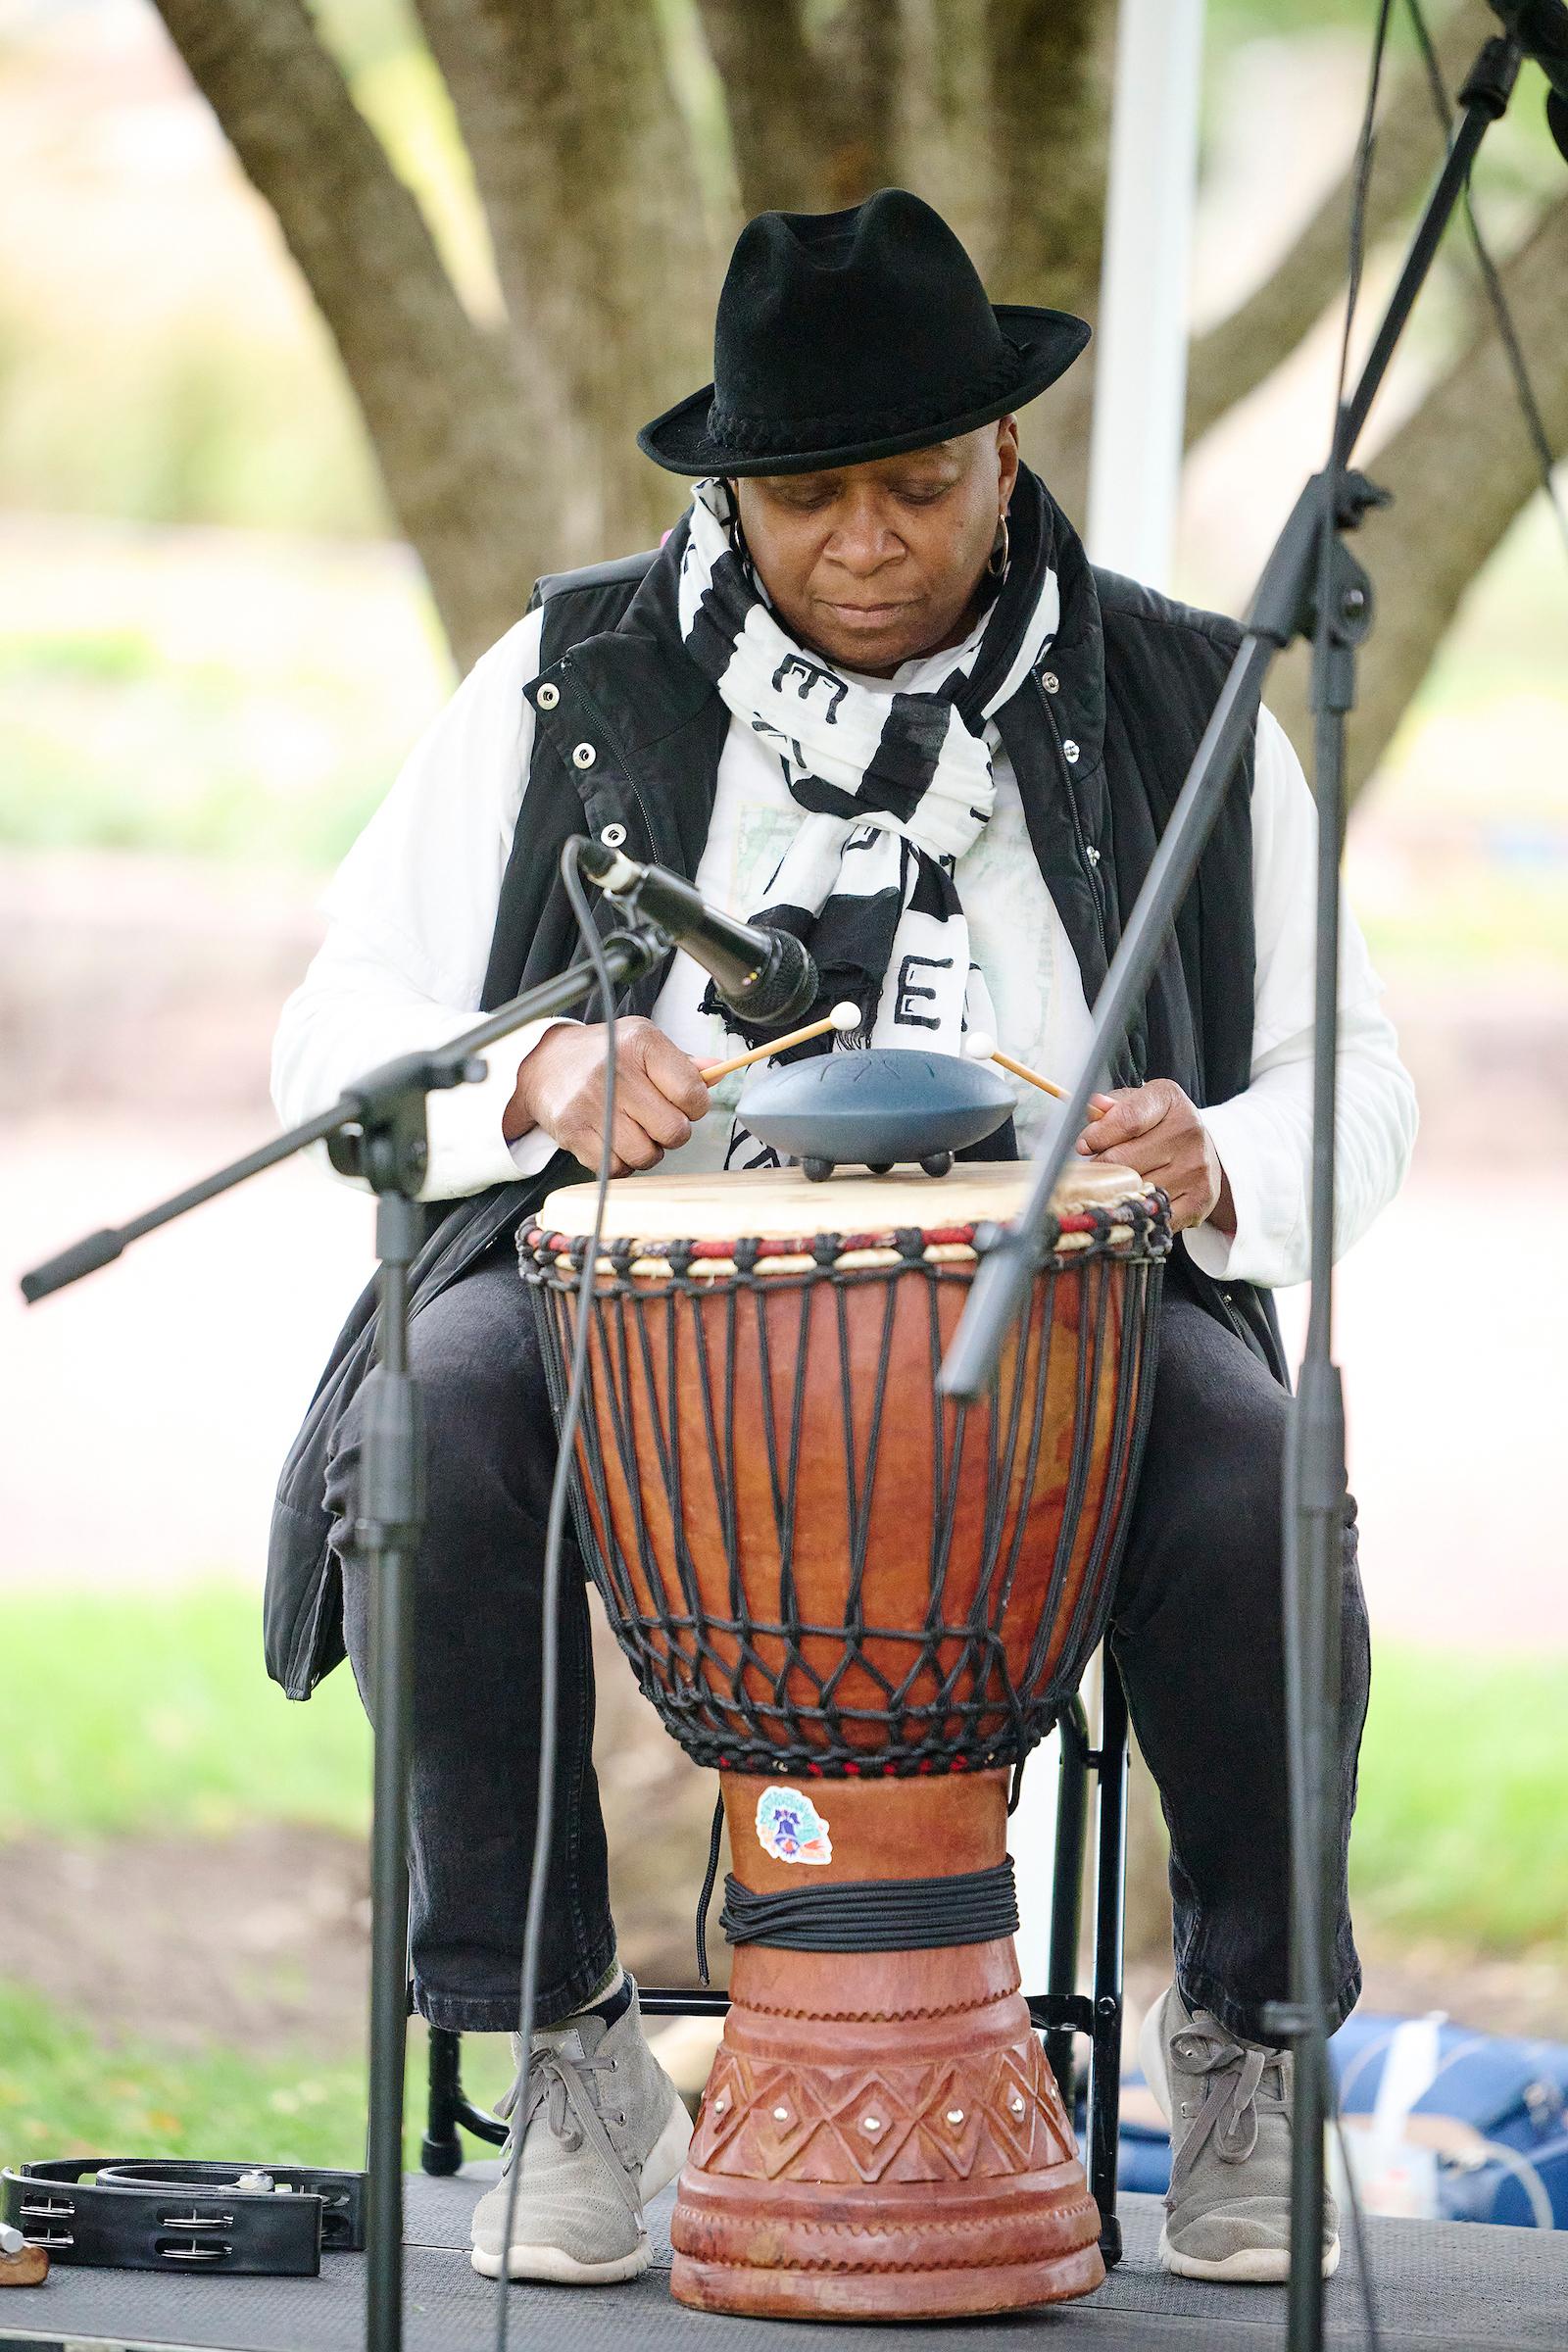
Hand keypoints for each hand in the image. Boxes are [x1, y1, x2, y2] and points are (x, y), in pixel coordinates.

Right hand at [505, 1018, 709, 1176]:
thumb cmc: (603, 1055)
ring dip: (647, 1150)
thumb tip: (718, 1071)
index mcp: (641, 1043)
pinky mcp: (573, 1132)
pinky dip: (620, 1162)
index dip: (695, 1106)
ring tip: (633, 1129)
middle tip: (657, 1120)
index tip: (683, 1102)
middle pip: (674, 1131)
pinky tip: (612, 1139)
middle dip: (672, 1132)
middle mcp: (616, 1071)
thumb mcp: (643, 1042)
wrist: (544, 1064)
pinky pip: (617, 1168)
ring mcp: (592, 1103)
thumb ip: (683, 1063)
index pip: (693, 1093)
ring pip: (647, 1156)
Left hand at [1075, 1077, 1234, 1235]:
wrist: (1201, 1151)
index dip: (1097, 1136)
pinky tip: (1135, 1200)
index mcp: (1170, 1100)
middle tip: (1100, 1166)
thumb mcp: (1135, 1105)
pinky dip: (1136, 1211)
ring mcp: (1196, 1168)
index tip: (1083, 1146)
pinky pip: (1151, 1213)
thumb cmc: (1158, 1126)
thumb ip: (1111, 1108)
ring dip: (1117, 1189)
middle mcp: (1189, 1131)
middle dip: (1102, 1166)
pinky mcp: (1199, 1200)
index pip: (1127, 1121)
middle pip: (1124, 1160)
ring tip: (1119, 1182)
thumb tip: (1094, 1108)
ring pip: (1134, 1189)